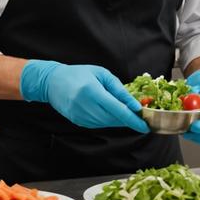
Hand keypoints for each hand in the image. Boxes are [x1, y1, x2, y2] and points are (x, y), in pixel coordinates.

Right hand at [19, 60, 148, 132]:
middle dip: (128, 120)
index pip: (117, 110)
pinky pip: (98, 124)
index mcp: (92, 91)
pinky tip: (110, 113)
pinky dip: (108, 120)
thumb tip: (134, 105)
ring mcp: (80, 116)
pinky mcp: (77, 121)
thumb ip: (119, 90)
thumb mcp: (102, 74)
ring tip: (126, 113)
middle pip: (113, 119)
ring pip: (107, 124)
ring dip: (119, 120)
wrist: (53, 82)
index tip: (145, 126)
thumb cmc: (80, 74)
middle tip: (141, 118)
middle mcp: (85, 105)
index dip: (133, 119)